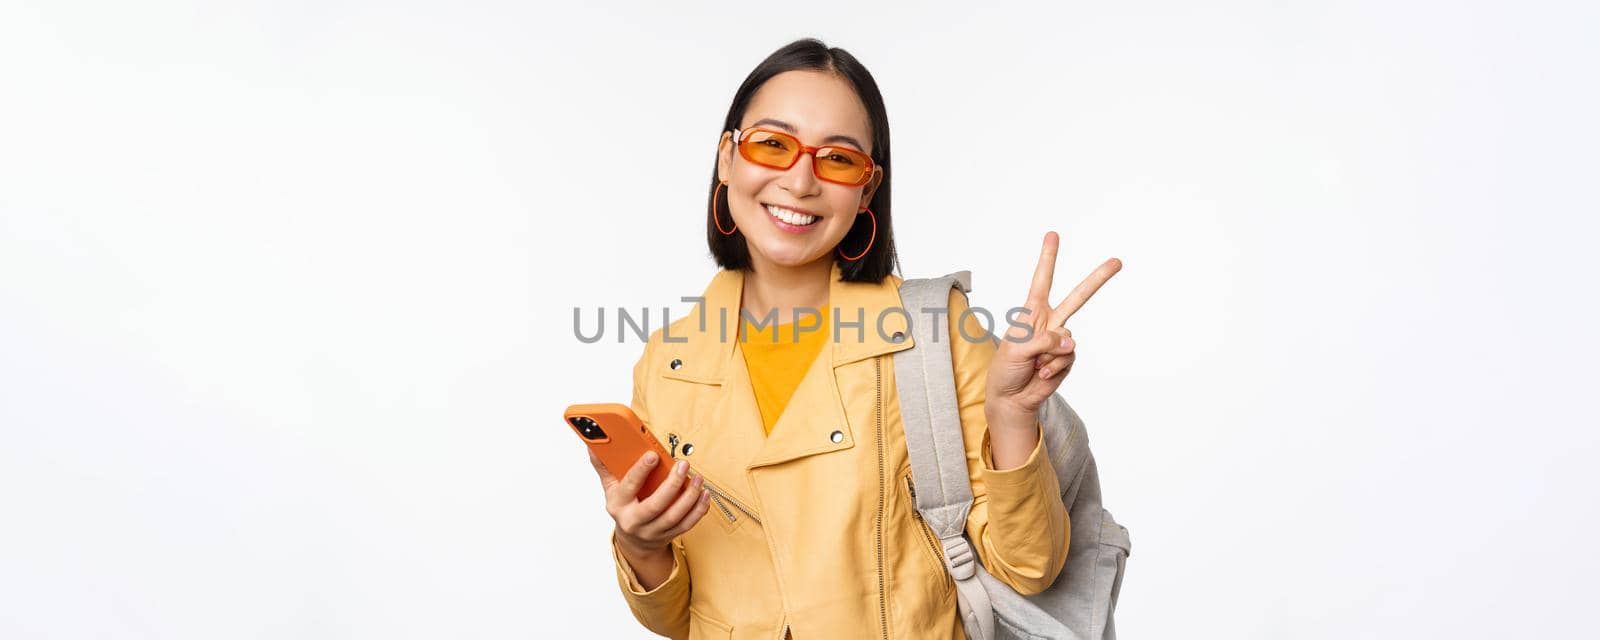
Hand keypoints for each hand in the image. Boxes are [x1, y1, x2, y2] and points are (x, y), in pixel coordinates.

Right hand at [589, 449, 710, 557]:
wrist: (632, 540)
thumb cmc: (623, 507)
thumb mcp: (610, 488)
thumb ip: (604, 466)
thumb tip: (593, 445)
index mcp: (618, 505)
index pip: (629, 486)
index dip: (641, 470)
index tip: (653, 455)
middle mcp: (634, 521)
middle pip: (655, 505)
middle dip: (672, 484)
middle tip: (683, 465)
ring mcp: (652, 531)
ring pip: (674, 516)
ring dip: (690, 496)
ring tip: (698, 478)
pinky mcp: (668, 536)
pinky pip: (687, 524)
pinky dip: (698, 510)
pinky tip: (704, 495)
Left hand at [986, 231, 1120, 418]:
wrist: (1011, 397)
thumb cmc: (1006, 369)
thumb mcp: (1016, 349)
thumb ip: (1043, 340)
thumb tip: (1070, 342)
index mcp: (1031, 313)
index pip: (1041, 281)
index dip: (1048, 258)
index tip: (1052, 235)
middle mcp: (1049, 322)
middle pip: (1077, 297)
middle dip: (1097, 279)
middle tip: (1118, 261)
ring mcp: (1060, 341)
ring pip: (1068, 338)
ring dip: (1048, 355)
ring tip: (1034, 364)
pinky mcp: (1067, 359)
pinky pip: (1067, 358)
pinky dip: (1054, 368)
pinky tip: (1042, 373)